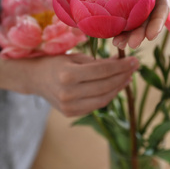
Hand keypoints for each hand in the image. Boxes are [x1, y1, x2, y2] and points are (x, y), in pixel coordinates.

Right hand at [0, 53, 138, 116]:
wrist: (35, 78)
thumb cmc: (56, 62)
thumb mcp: (75, 57)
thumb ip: (98, 61)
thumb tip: (122, 61)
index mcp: (68, 75)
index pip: (103, 71)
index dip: (122, 66)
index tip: (135, 60)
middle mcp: (68, 93)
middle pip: (106, 85)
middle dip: (123, 76)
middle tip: (134, 67)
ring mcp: (69, 106)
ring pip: (104, 98)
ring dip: (119, 87)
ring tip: (128, 77)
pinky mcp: (71, 113)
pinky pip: (96, 105)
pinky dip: (108, 95)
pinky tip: (116, 86)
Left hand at [61, 0, 169, 48]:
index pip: (159, 8)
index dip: (157, 22)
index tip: (151, 35)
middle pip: (144, 20)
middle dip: (140, 34)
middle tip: (132, 44)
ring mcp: (123, 3)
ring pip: (129, 24)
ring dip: (126, 37)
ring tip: (118, 45)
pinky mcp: (107, 6)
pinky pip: (111, 21)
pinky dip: (111, 31)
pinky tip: (107, 37)